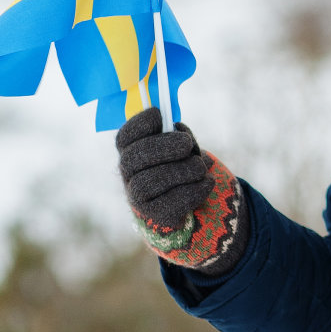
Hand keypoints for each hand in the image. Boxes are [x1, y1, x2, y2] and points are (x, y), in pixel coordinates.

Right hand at [115, 106, 213, 229]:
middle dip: (162, 146)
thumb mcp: (183, 145)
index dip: (138, 124)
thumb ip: (177, 134)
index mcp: (134, 152)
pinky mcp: (156, 217)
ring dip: (182, 170)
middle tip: (187, 143)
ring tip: (200, 167)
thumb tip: (175, 126)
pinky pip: (170, 204)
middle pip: (133, 158)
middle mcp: (130, 175)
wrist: (194, 200)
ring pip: (148, 182)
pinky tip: (206, 182)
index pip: (125, 137)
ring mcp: (139, 198)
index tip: (158, 114)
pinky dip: (194, 190)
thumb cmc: (184, 164)